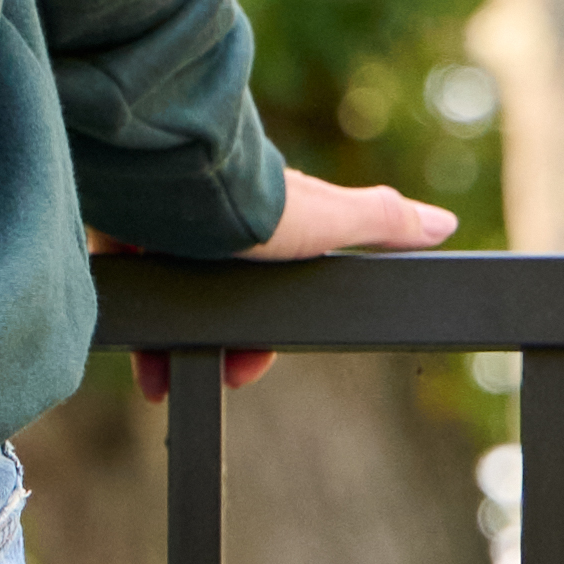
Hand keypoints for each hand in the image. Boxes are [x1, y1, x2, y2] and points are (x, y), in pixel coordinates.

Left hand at [134, 161, 457, 403]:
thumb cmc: (255, 203)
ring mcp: (162, 223)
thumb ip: (383, 222)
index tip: (247, 369)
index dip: (256, 335)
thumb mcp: (330, 220)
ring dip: (165, 340)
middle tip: (208, 378)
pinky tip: (130, 345)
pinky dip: (130, 312)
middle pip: (212, 293)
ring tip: (157, 380)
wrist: (175, 184)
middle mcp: (210, 221)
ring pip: (166, 292)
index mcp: (261, 219)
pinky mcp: (120, 224)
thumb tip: (443, 222)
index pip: (263, 285)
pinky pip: (122, 275)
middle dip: (211, 343)